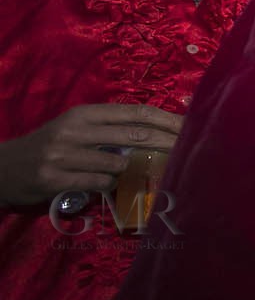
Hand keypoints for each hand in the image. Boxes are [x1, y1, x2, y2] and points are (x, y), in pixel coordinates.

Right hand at [0, 104, 182, 207]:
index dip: (166, 120)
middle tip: (186, 153)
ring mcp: (63, 154)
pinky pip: (97, 184)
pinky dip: (107, 186)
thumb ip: (109, 129)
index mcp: (84, 113)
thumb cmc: (49, 146)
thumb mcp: (76, 128)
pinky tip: (105, 186)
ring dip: (130, 172)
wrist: (3, 166)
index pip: (136, 113)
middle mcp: (74, 129)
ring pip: (117, 164)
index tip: (189, 129)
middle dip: (165, 145)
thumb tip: (157, 133)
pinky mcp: (54, 178)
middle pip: (135, 136)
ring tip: (130, 174)